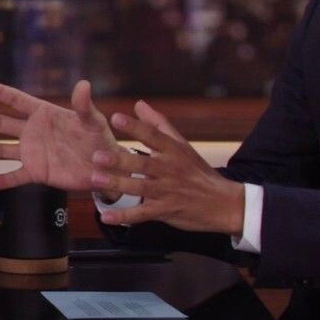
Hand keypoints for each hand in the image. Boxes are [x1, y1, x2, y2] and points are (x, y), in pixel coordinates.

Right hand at [0, 78, 119, 193]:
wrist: (105, 168)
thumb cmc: (100, 138)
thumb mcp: (93, 121)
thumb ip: (84, 106)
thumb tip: (84, 85)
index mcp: (44, 114)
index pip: (16, 100)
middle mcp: (33, 132)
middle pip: (1, 124)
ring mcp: (32, 153)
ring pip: (2, 150)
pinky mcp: (37, 173)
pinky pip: (15, 177)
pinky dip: (1, 181)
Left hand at [91, 101, 246, 237]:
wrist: (224, 204)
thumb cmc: (198, 171)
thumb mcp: (182, 145)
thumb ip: (158, 124)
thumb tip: (138, 104)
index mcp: (173, 151)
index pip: (153, 136)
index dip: (135, 127)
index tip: (115, 117)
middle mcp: (170, 169)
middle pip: (143, 164)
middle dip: (120, 160)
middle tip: (97, 156)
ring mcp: (167, 191)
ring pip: (140, 187)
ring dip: (117, 184)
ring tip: (95, 179)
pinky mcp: (165, 210)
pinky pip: (142, 214)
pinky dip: (124, 216)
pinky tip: (106, 216)